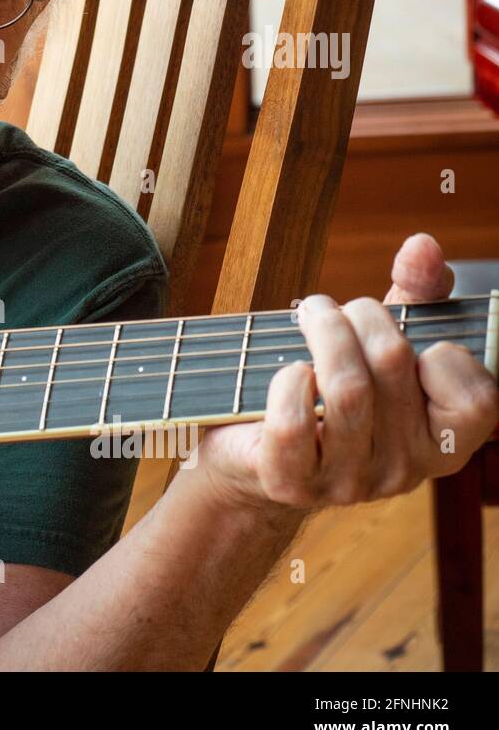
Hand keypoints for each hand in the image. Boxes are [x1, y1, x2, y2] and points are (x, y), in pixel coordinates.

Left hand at [198, 233, 497, 515]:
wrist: (253, 452)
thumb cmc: (329, 390)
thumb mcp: (381, 340)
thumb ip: (416, 293)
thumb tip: (422, 246)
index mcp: (442, 444)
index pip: (478, 399)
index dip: (442, 353)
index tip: (405, 338)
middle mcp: (403, 471)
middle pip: (395, 364)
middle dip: (360, 315)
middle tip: (333, 309)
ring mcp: (347, 482)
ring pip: (346, 387)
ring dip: (321, 331)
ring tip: (309, 316)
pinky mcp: (290, 482)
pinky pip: (293, 421)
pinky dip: (287, 382)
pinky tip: (289, 370)